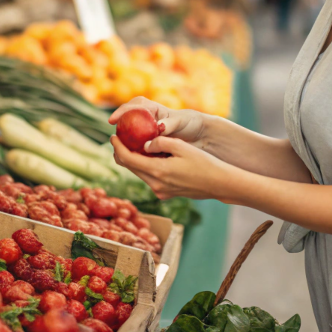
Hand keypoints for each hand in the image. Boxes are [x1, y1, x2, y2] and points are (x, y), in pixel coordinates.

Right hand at [108, 97, 206, 146]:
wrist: (198, 135)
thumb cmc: (190, 124)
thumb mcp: (182, 122)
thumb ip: (171, 124)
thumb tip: (158, 127)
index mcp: (153, 109)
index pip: (133, 106)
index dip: (121, 111)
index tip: (112, 120)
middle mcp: (146, 118)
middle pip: (126, 120)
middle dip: (118, 129)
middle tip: (113, 140)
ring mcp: (146, 131)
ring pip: (129, 134)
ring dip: (123, 142)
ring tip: (119, 152)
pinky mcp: (148, 142)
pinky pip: (136, 146)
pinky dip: (132, 151)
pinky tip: (131, 160)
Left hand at [110, 133, 236, 200]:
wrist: (219, 184)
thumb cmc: (204, 163)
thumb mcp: (182, 147)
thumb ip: (161, 142)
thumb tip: (144, 144)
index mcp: (158, 171)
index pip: (128, 159)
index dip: (118, 147)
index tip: (113, 136)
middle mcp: (155, 184)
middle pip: (130, 167)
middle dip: (122, 153)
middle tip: (120, 139)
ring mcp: (160, 192)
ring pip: (140, 173)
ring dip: (134, 160)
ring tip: (134, 145)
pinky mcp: (165, 194)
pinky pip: (150, 179)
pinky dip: (146, 167)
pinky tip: (150, 158)